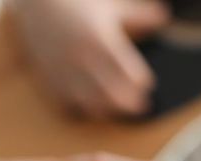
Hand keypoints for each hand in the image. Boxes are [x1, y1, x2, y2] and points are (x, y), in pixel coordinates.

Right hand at [10, 0, 169, 117]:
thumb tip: (163, 18)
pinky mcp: (49, 78)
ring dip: (106, 110)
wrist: (36, 3)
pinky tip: (87, 106)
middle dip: (129, 104)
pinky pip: (65, 105)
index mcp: (103, 41)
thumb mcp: (111, 6)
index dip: (142, 83)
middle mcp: (84, 60)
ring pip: (91, 105)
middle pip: (115, 96)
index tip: (145, 85)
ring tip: (115, 109)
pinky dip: (79, 109)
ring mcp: (65, 72)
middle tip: (139, 107)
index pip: (132, 75)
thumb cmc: (76, 1)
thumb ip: (139, 16)